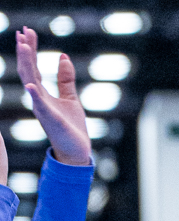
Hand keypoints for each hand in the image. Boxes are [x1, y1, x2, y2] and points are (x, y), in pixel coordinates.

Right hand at [17, 30, 90, 166]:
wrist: (77, 151)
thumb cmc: (72, 127)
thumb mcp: (71, 98)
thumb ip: (65, 79)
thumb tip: (64, 57)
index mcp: (42, 93)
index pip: (33, 67)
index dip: (30, 49)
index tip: (28, 31)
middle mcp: (38, 99)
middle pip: (28, 70)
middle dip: (24, 51)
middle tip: (22, 31)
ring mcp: (42, 109)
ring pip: (30, 83)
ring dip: (26, 64)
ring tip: (23, 46)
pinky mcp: (51, 120)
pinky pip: (40, 107)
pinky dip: (34, 96)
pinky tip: (29, 85)